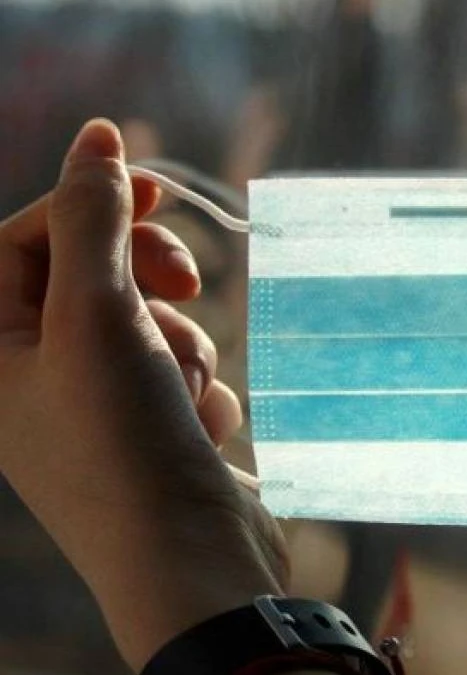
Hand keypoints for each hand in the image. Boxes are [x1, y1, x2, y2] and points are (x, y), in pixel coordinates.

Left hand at [0, 119, 286, 669]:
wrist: (190, 561)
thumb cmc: (123, 442)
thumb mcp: (98, 315)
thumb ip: (93, 220)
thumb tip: (98, 137)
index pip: (25, 241)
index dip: (85, 203)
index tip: (154, 185)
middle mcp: (32, 381)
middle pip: (90, 278)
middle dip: (145, 276)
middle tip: (187, 278)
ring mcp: (95, 411)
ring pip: (149, 326)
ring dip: (182, 343)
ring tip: (184, 391)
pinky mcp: (151, 434)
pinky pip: (181, 375)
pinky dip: (200, 390)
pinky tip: (200, 432)